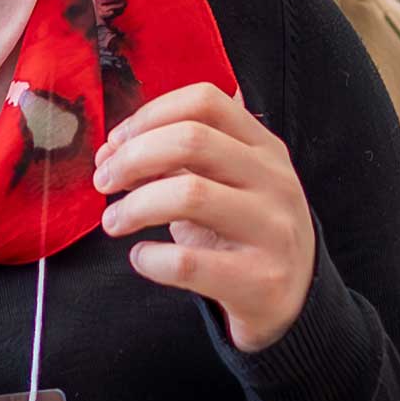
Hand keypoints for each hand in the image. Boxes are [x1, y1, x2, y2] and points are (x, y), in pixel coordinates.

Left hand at [95, 84, 314, 352]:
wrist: (295, 298)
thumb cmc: (245, 232)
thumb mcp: (226, 185)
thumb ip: (175, 162)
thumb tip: (110, 152)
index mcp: (264, 147)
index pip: (205, 102)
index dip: (150, 115)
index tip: (117, 142)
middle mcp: (274, 181)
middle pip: (192, 141)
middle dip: (133, 158)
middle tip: (104, 182)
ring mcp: (273, 230)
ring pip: (190, 195)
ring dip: (135, 206)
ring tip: (113, 221)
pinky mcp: (260, 280)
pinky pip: (188, 263)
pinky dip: (150, 259)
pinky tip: (142, 258)